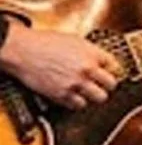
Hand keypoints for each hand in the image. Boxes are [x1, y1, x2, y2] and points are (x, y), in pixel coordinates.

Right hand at [1, 25, 121, 107]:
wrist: (22, 50)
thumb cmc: (42, 42)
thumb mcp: (73, 40)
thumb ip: (89, 51)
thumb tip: (98, 59)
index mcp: (91, 53)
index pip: (115, 66)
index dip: (113, 69)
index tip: (110, 72)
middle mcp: (87, 69)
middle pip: (112, 84)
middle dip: (108, 85)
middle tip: (102, 85)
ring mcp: (76, 83)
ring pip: (99, 98)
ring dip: (94, 96)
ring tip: (88, 92)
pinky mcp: (62, 95)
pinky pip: (78, 105)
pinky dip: (77, 102)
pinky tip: (74, 96)